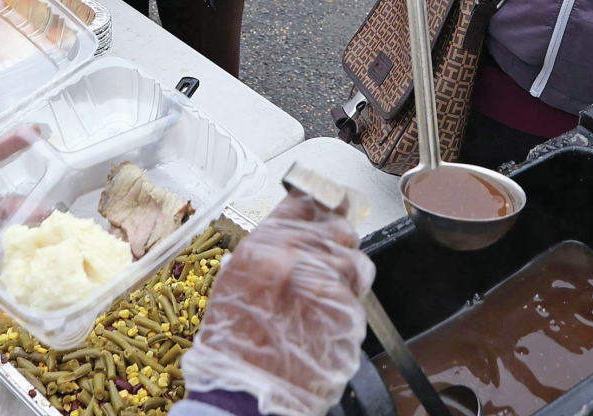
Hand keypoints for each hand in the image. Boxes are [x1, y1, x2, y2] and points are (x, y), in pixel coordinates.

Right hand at [180, 191, 374, 415]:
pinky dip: (349, 306)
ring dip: (349, 276)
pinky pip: (358, 296)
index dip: (323, 201)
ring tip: (325, 300)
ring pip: (356, 261)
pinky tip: (327, 321)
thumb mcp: (237, 281)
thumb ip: (271, 249)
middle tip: (327, 268)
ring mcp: (322, 284)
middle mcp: (294, 258)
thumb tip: (301, 232)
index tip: (331, 204)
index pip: (305, 202)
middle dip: (338, 246)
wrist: (245, 390)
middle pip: (339, 230)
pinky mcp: (344, 312)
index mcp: (263, 246)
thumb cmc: (234, 341)